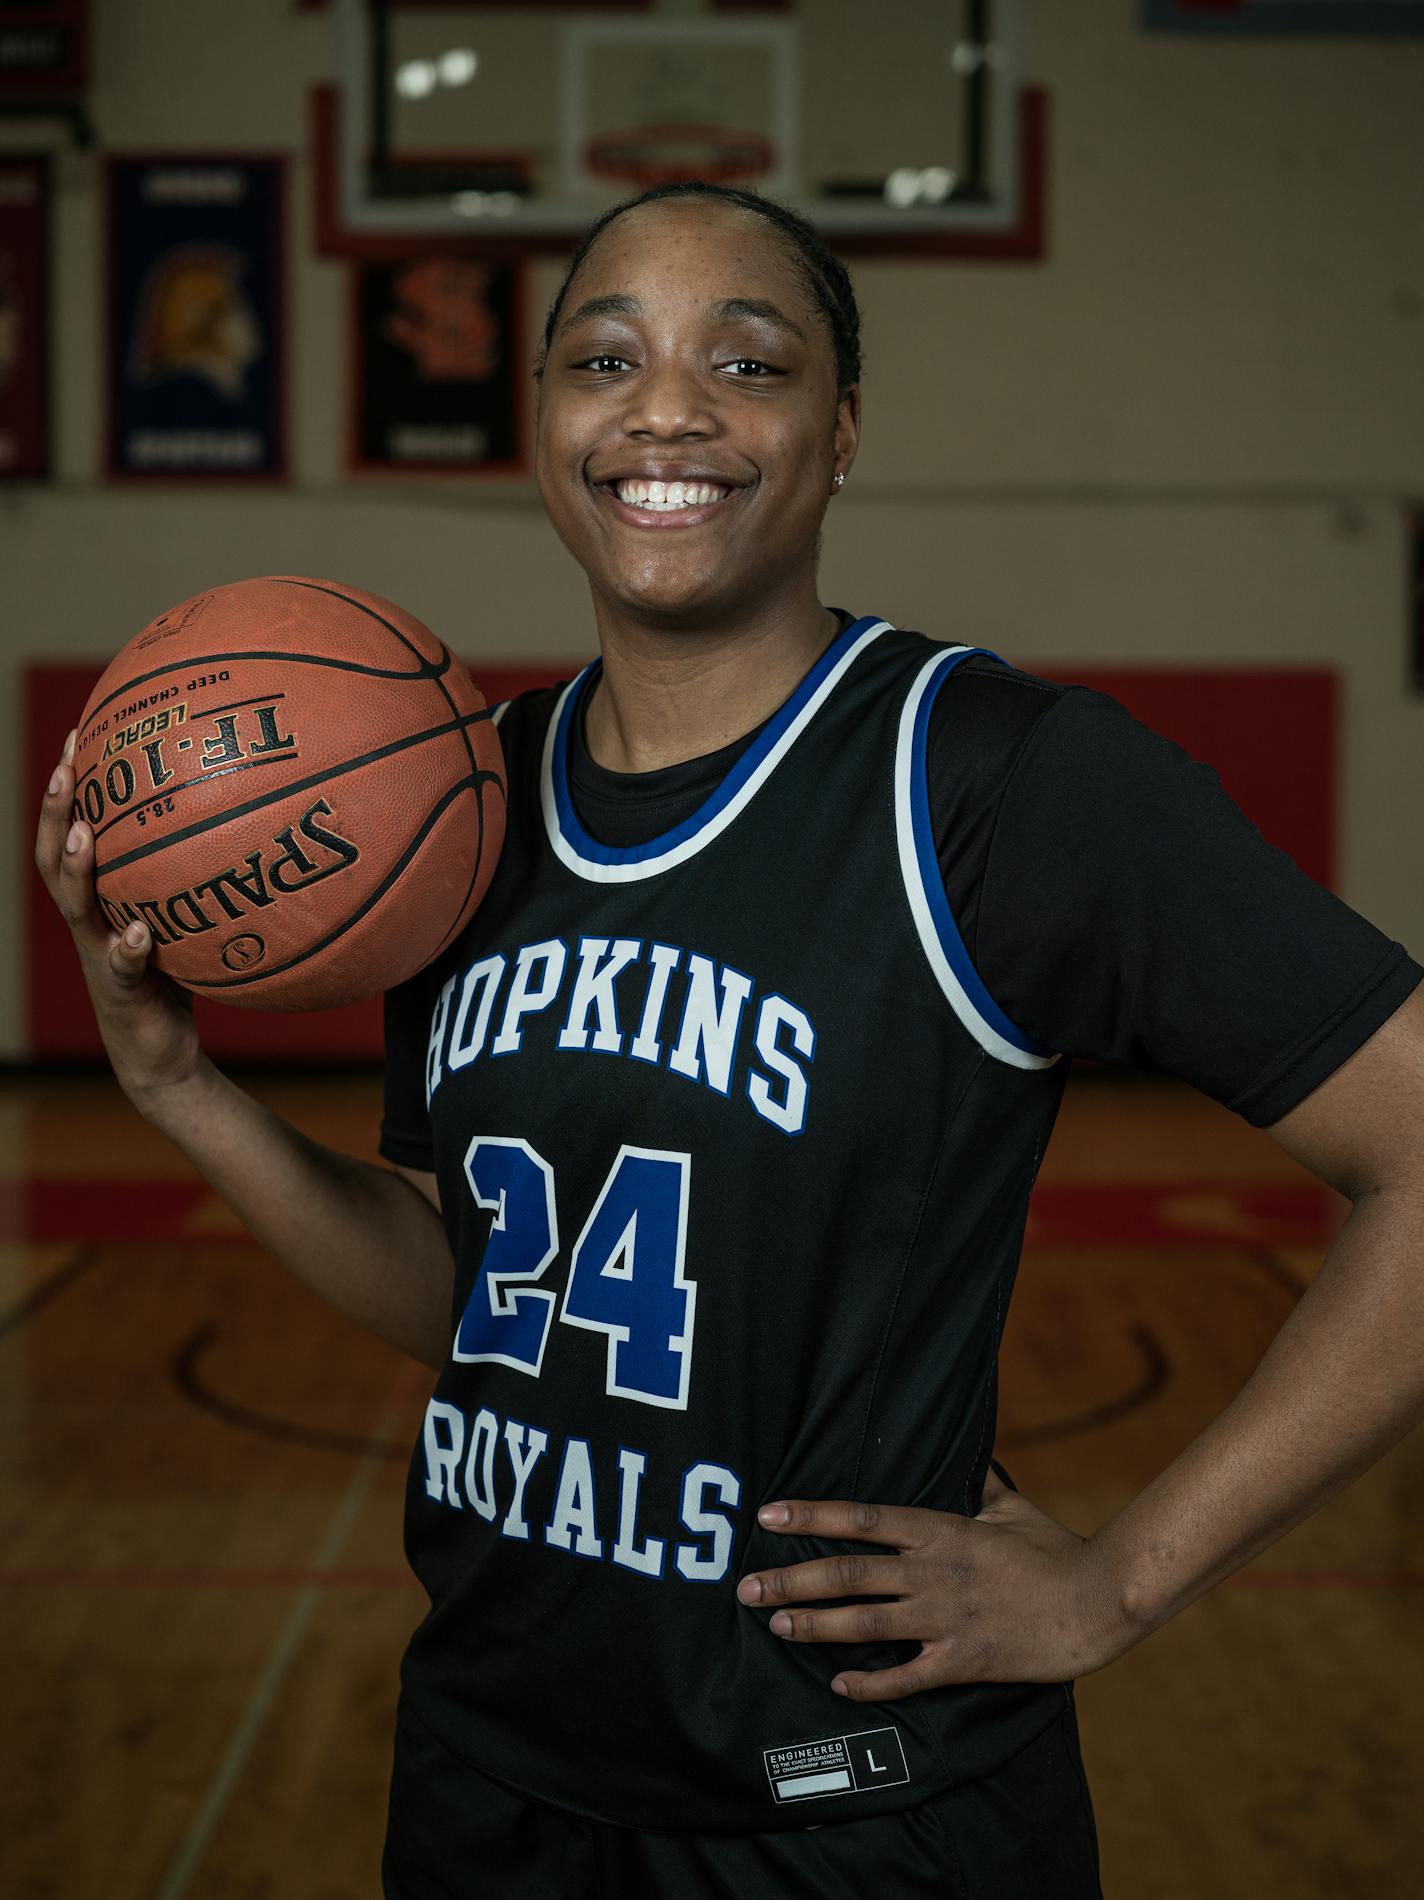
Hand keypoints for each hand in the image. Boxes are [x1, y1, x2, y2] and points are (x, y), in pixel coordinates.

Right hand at [35, 729, 204, 1106]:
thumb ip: (197, 879)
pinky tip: (141, 931)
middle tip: (65, 765)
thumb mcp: (183, 919)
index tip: (81, 733)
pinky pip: (122, 965)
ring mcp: (99, 954)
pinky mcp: (122, 991)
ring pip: (76, 905)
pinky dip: (129, 947)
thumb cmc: (176, 979)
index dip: (68, 787)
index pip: (72, 831)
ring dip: (77, 868)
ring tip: (83, 833)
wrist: (161, 1056)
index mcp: (99, 898)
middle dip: (56, 809)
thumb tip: (247, 819)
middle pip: (56, 856)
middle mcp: (89, 921)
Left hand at [735, 1469, 1137, 1702]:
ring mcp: (944, 1619)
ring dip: (815, 1625)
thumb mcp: (1012, 1506)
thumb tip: (968, 1454)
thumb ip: (980, 1483)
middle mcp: (933, 1573)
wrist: (1096, 1600)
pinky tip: (838, 1684)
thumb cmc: (1056, 1550)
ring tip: (776, 1624)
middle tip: (747, 1587)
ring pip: (864, 1623)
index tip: (769, 1514)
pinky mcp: (962, 1661)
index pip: (862, 1519)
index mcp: (941, 1530)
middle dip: (792, 1578)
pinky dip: (870, 1682)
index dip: (811, 1515)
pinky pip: (905, 1676)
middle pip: (847, 1574)